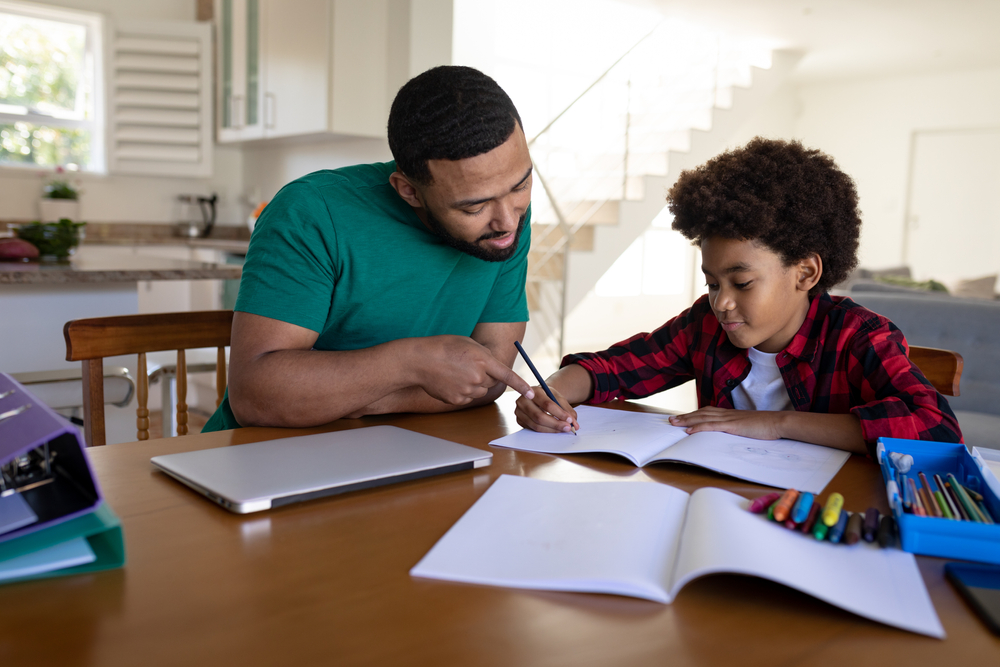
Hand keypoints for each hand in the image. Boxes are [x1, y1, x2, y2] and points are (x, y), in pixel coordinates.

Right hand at [411, 336, 533, 405]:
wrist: (419, 360)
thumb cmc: (443, 347)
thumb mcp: (468, 343)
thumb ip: (484, 355)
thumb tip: (493, 368)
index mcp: (483, 360)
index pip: (507, 375)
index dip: (521, 385)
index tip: (532, 394)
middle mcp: (478, 377)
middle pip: (491, 381)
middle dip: (485, 375)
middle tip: (467, 364)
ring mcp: (467, 390)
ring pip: (479, 390)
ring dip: (474, 383)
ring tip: (456, 371)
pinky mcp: (457, 400)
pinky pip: (467, 397)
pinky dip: (462, 390)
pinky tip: (449, 380)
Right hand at [515, 386, 578, 433]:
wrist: (537, 396)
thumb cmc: (548, 397)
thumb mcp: (558, 398)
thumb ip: (567, 410)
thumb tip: (575, 424)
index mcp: (533, 391)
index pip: (546, 404)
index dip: (559, 413)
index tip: (570, 420)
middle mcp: (523, 400)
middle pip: (539, 416)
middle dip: (556, 424)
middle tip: (568, 428)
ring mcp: (519, 411)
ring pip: (536, 425)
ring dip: (552, 430)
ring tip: (563, 429)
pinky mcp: (519, 420)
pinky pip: (533, 429)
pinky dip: (545, 431)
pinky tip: (554, 430)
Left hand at [668, 407, 782, 439]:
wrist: (778, 422)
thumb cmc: (767, 426)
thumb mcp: (748, 426)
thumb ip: (738, 428)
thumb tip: (732, 433)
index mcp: (730, 414)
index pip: (708, 412)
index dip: (694, 414)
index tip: (683, 417)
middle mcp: (727, 414)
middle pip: (701, 413)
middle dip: (685, 416)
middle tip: (671, 419)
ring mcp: (729, 419)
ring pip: (703, 418)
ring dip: (687, 420)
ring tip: (674, 423)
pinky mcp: (732, 426)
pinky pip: (712, 426)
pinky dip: (698, 428)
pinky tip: (689, 430)